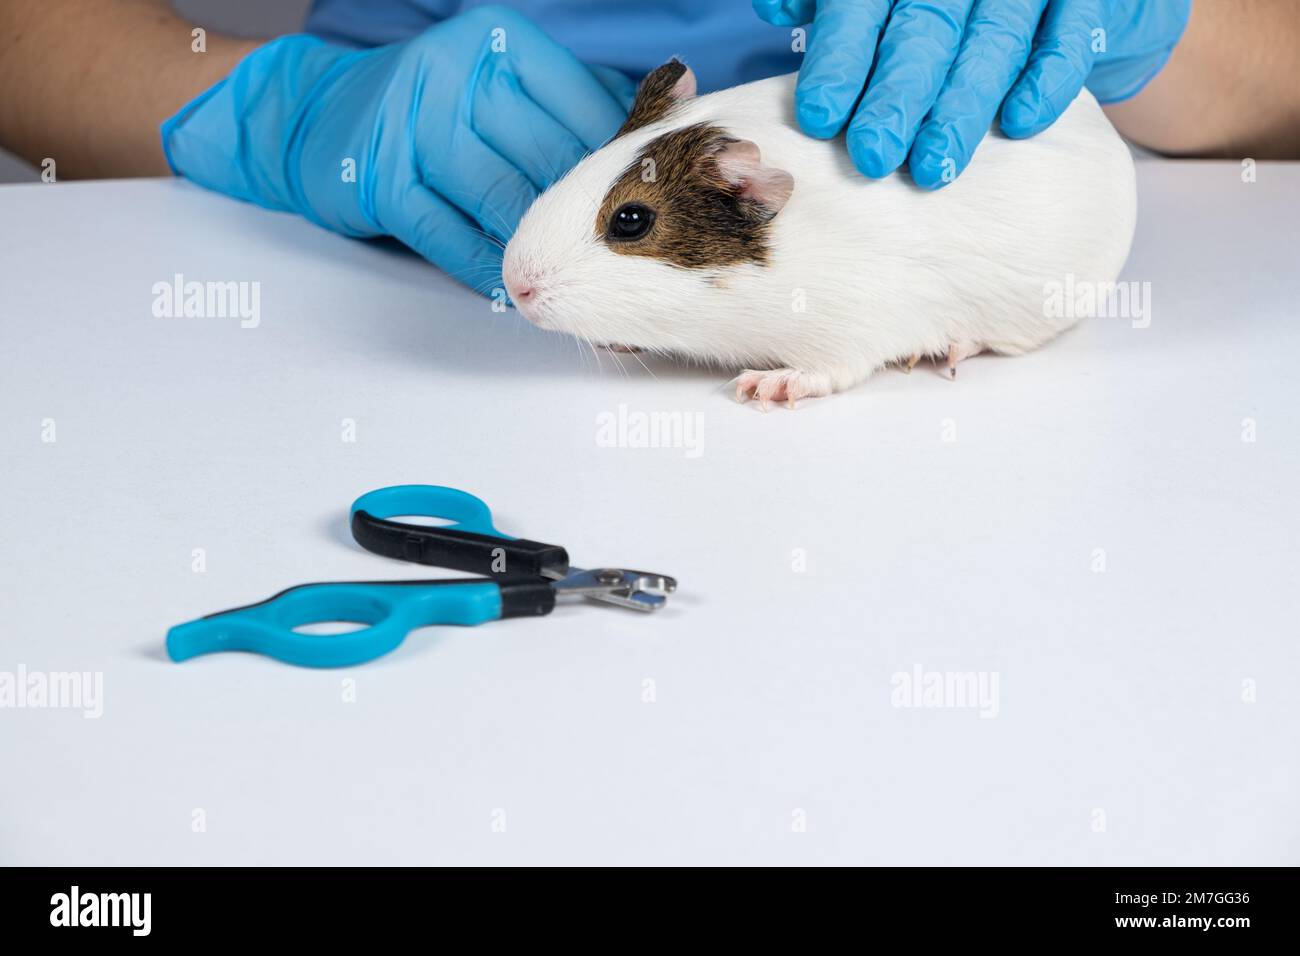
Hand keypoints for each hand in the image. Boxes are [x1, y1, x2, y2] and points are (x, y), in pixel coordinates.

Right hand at [162, 5, 632, 290]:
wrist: (316, 119)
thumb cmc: (430, 111)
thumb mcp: (496, 86)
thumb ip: (568, 104)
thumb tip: (662, 121)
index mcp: (499, 43)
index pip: (585, 107)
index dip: (621, 165)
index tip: (643, 207)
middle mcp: (456, 74)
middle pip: (550, 159)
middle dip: (590, 218)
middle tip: (621, 261)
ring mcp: (413, 127)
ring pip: (506, 202)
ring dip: (545, 253)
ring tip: (575, 283)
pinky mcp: (381, 183)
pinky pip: (453, 239)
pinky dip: (488, 270)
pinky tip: (513, 288)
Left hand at [753, 0, 1190, 188]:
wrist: (1081, 0)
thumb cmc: (963, 13)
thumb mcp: (894, 6)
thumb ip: (837, 8)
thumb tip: (776, 9)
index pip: (863, 3)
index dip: (841, 58)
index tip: (820, 118)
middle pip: (925, 24)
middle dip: (896, 94)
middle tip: (871, 156)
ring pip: (994, 36)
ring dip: (962, 105)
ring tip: (933, 168)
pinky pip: (1072, 31)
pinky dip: (1048, 77)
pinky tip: (1021, 123)